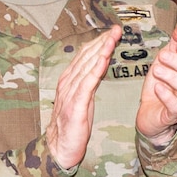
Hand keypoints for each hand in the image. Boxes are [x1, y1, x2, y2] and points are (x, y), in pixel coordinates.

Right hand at [48, 28, 119, 168]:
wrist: (60, 147)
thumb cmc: (72, 125)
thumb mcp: (83, 99)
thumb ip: (88, 83)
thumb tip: (99, 67)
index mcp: (69, 80)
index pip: (85, 56)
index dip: (99, 43)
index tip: (113, 32)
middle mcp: (68, 82)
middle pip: (87, 57)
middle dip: (103, 41)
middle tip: (117, 29)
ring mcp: (70, 93)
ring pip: (87, 66)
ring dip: (101, 50)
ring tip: (112, 38)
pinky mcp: (76, 105)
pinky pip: (87, 83)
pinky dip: (96, 69)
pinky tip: (104, 59)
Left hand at [135, 21, 176, 140]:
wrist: (149, 111)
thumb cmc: (161, 83)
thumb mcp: (166, 58)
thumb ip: (176, 41)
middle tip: (162, 57)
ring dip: (171, 76)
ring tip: (156, 71)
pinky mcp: (172, 114)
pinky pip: (176, 106)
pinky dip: (166, 95)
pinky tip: (157, 87)